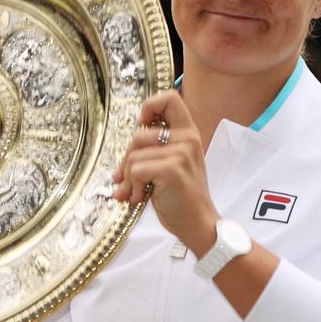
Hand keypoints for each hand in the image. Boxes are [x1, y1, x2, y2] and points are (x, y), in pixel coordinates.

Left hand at [110, 89, 218, 253]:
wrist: (197, 223)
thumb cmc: (182, 197)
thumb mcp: (174, 165)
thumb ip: (155, 150)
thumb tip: (122, 156)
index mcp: (189, 133)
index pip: (170, 98)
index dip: (149, 107)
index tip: (142, 126)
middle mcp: (187, 139)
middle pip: (139, 133)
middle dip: (126, 159)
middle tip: (126, 178)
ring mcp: (180, 153)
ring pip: (133, 154)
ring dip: (127, 178)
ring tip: (135, 192)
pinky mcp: (170, 169)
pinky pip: (135, 170)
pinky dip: (131, 187)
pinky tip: (140, 198)